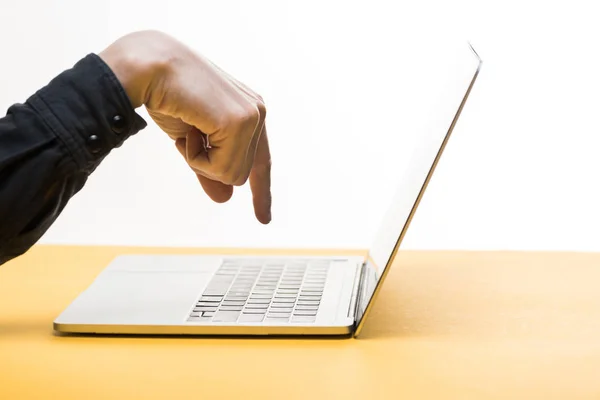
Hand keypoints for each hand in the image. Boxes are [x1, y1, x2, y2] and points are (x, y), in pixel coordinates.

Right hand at [99, 30, 271, 223]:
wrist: (147, 67)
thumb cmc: (165, 97)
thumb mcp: (191, 142)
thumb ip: (210, 168)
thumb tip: (227, 199)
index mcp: (249, 112)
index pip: (260, 161)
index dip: (261, 191)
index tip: (264, 219)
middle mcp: (257, 112)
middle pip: (239, 175)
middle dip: (206, 166)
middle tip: (188, 134)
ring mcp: (253, 116)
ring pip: (232, 176)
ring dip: (200, 161)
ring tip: (188, 128)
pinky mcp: (242, 121)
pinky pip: (222, 169)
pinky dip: (197, 157)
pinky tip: (190, 127)